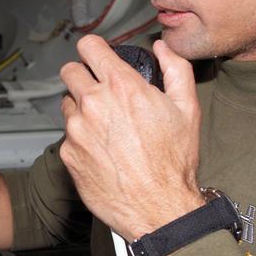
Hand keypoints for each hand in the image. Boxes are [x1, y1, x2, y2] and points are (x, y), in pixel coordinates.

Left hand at [58, 35, 204, 240]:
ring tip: (105, 125)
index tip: (97, 55)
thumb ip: (176, 69)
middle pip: (70, 71)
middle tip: (98, 89)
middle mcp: (94, 104)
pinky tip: (101, 149)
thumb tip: (163, 47)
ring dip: (80, 107)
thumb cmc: (173, 163)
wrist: (158, 208)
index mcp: (122, 87)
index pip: (89, 47)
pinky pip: (67, 135)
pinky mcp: (68, 153)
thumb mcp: (188, 109)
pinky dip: (80, 137)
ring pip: (67, 103)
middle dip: (83, 75)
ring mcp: (77, 129)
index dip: (94, 49)